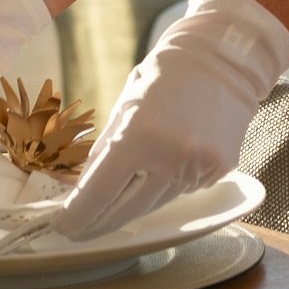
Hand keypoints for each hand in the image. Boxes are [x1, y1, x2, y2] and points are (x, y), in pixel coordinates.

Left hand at [54, 0, 288, 239]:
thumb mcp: (125, 108)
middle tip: (81, 230)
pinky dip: (166, 186)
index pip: (97, 195)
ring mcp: (199, 166)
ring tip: (119, 198)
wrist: (224, 58)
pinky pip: (183, 189)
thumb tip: (84, 190)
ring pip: (155, 203)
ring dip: (133, 203)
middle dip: (98, 224)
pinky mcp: (220, 168)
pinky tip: (165, 166)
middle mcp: (171, 157)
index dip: (77, 216)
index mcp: (139, 137)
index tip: (63, 226)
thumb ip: (105, 151)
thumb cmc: (166, 76)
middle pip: (125, 211)